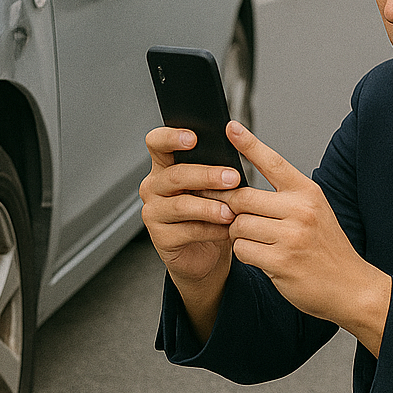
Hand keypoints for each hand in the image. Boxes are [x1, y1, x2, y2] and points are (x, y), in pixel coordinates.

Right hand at [140, 126, 241, 340]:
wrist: (206, 255)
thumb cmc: (211, 212)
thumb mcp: (214, 186)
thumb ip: (216, 168)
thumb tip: (238, 151)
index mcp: (164, 166)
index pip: (157, 142)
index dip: (171, 137)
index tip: (193, 138)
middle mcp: (154, 186)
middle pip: (175, 174)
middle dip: (206, 175)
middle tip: (232, 178)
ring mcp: (154, 212)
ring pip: (180, 204)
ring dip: (209, 206)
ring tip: (231, 210)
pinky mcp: (161, 237)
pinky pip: (187, 230)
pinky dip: (211, 229)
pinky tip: (227, 229)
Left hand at [224, 122, 391, 355]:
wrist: (351, 286)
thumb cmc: (326, 248)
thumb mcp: (314, 211)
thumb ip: (284, 197)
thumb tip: (241, 187)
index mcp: (307, 192)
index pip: (274, 161)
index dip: (249, 143)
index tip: (230, 127)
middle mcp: (300, 209)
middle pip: (242, 197)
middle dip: (230, 208)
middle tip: (229, 215)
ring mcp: (291, 236)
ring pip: (238, 226)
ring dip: (239, 235)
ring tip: (259, 242)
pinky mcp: (281, 261)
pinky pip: (242, 250)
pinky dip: (246, 254)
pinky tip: (263, 258)